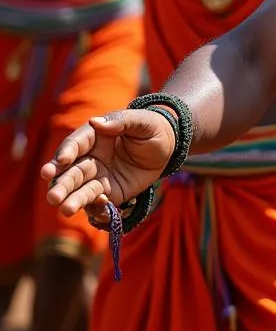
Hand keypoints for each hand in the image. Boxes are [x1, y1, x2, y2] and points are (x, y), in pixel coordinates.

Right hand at [41, 110, 173, 223]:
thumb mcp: (143, 121)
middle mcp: (90, 158)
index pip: (76, 144)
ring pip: (80, 190)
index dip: (66, 152)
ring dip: (72, 200)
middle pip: (71, 172)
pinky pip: (97, 202)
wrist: (167, 147)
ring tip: (65, 209)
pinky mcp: (108, 193)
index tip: (61, 161)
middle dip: (61, 184)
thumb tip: (96, 122)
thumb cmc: (152, 128)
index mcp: (94, 136)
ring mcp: (97, 177)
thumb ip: (121, 122)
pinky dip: (97, 206)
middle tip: (52, 196)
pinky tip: (102, 206)